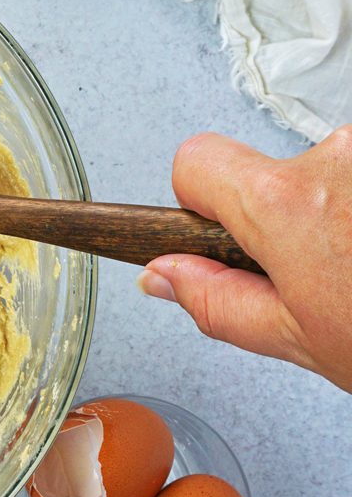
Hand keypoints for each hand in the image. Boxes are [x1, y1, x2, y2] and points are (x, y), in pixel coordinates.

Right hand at [137, 126, 351, 392]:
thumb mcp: (302, 339)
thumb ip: (219, 302)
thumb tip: (162, 276)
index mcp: (285, 205)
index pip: (195, 162)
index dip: (197, 199)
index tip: (221, 231)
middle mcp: (335, 157)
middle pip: (267, 171)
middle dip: (284, 215)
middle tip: (322, 272)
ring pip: (326, 172)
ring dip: (338, 210)